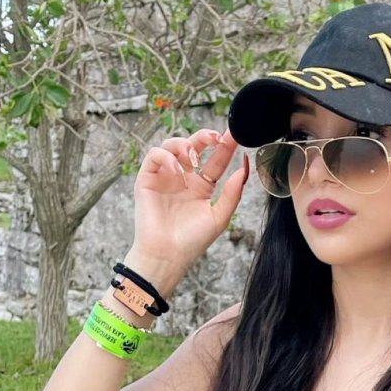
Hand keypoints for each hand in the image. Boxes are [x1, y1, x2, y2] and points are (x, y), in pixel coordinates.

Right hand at [132, 127, 248, 273]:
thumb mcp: (219, 216)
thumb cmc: (192, 241)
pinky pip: (154, 156)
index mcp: (201, 187)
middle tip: (216, 136)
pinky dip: (166, 157)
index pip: (215, 161)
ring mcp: (165, 177)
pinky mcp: (147, 179)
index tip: (235, 136)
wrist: (167, 255)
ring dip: (184, 144)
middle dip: (204, 136)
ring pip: (171, 146)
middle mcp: (183, 179)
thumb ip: (232, 193)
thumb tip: (243, 169)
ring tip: (193, 157)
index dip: (224, 148)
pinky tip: (177, 171)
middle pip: (193, 146)